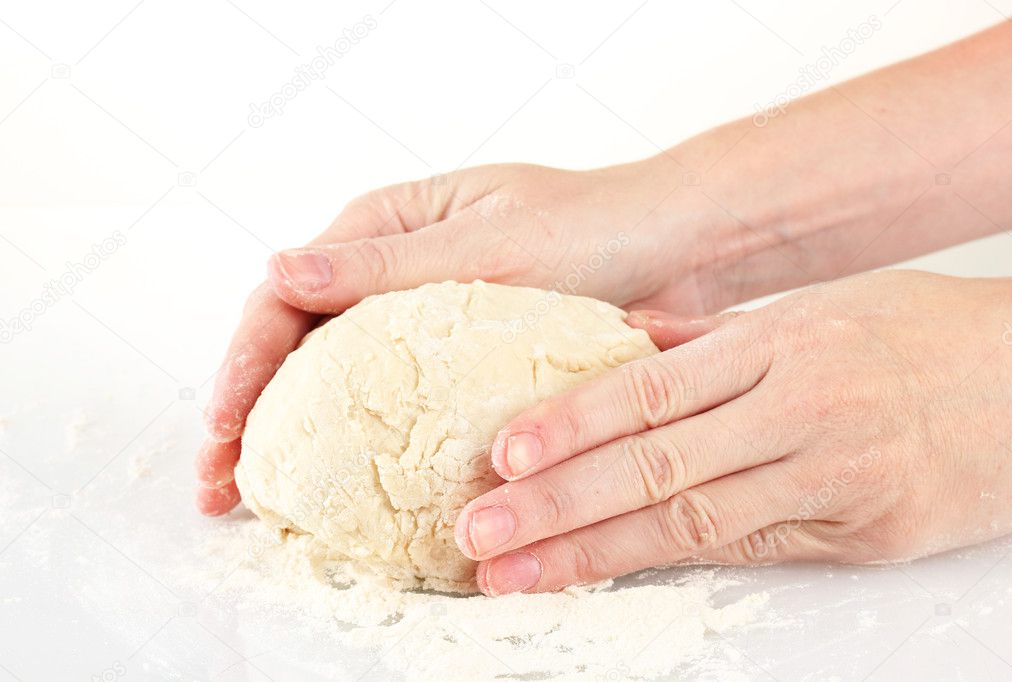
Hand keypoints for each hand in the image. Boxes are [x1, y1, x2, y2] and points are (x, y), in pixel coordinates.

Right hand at [195, 159, 727, 513]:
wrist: (677, 249)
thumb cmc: (592, 227)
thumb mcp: (489, 244)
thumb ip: (386, 264)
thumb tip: (279, 270)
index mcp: (382, 227)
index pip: (287, 295)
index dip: (244, 362)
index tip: (224, 426)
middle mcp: (389, 271)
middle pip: (295, 343)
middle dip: (250, 412)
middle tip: (220, 484)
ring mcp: (420, 317)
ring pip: (334, 378)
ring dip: (292, 435)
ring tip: (256, 500)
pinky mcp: (456, 358)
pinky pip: (392, 399)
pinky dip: (356, 439)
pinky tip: (337, 483)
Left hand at [455, 270, 1011, 594]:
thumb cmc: (927, 335)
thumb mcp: (822, 309)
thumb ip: (717, 337)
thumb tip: (626, 342)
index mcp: (782, 343)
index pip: (650, 387)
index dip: (571, 423)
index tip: (504, 454)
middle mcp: (802, 410)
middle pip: (657, 463)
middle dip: (558, 502)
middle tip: (481, 528)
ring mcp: (836, 479)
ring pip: (695, 522)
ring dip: (595, 551)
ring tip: (518, 572)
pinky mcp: (867, 537)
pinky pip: (753, 550)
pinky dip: (674, 564)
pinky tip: (612, 572)